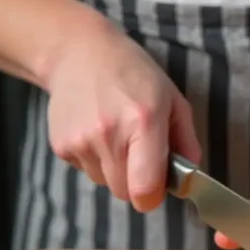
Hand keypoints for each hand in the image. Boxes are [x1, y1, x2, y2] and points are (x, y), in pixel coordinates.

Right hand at [44, 22, 200, 211]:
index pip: (145, 189)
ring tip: (115, 134)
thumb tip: (188, 179)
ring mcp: (81, 141)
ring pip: (105, 183)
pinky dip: (95, 159)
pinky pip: (86, 171)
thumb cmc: (133, 75)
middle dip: (135, 181)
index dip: (153, 196)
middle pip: (124, 193)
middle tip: (138, 152)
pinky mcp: (61, 146)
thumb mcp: (172, 100)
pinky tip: (96, 130)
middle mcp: (109, 134)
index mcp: (143, 122)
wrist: (79, 52)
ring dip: (114, 169)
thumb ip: (186, 142)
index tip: (156, 187)